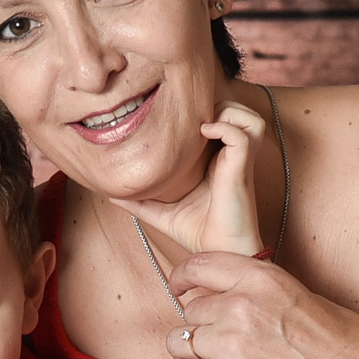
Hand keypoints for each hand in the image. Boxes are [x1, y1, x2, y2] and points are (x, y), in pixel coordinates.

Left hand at [129, 101, 267, 261]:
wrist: (215, 255)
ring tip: (200, 125)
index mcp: (218, 160)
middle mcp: (232, 157)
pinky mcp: (242, 169)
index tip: (175, 119)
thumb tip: (107, 192)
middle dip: (217, 104)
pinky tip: (203, 134)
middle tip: (188, 118)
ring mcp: (240, 162)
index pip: (222, 119)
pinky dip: (225, 126)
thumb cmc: (196, 233)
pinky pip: (244, 133)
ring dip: (227, 112)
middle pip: (239, 111)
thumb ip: (139, 199)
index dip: (204, 111)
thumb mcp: (160, 212)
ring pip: (250, 117)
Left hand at [161, 253, 358, 358]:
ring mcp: (236, 344)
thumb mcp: (302, 296)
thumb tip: (226, 293)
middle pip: (190, 311)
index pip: (199, 266)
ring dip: (186, 355)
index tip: (181, 290)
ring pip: (179, 343)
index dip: (183, 279)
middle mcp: (244, 305)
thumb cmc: (346, 343)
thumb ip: (260, 291)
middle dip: (196, 328)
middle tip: (213, 344)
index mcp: (262, 278)